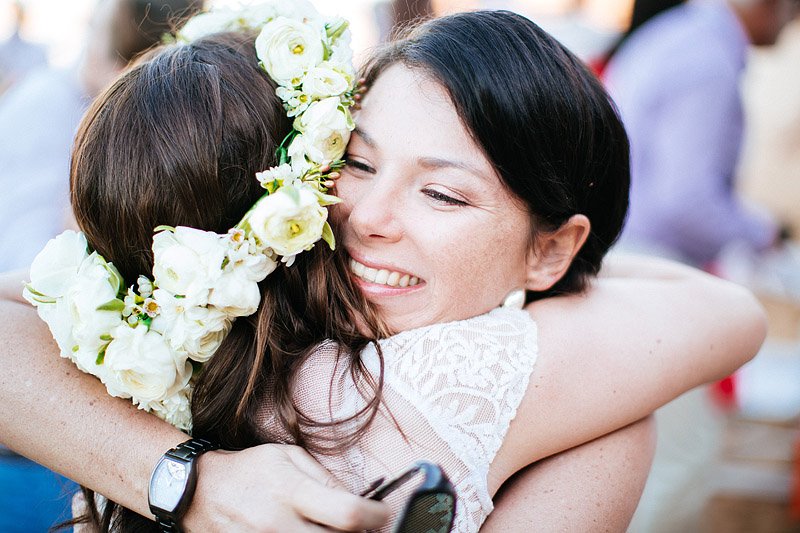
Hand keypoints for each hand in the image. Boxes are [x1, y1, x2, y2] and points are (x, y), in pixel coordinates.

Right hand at [185, 443, 389, 531]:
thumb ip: (325, 477)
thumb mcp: (289, 457)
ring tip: (334, 527)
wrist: (200, 492)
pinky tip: (310, 532)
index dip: (375, 516)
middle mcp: (281, 524)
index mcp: (292, 492)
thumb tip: (359, 497)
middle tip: (363, 525)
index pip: (348, 514)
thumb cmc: (250, 470)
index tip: (382, 513)